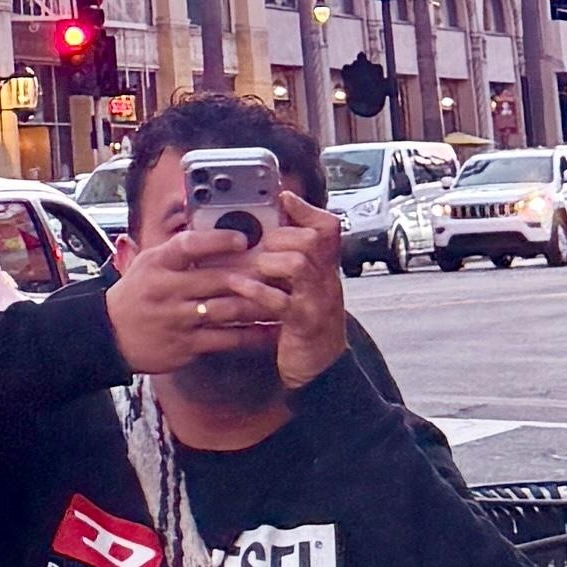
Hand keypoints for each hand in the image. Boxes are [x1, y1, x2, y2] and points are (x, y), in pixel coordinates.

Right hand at [106, 220, 287, 377]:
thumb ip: (179, 252)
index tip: (243, 239)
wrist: (112, 334)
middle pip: (216, 279)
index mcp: (158, 263)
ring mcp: (178, 319)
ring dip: (257, 305)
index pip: (188, 245)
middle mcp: (168, 289)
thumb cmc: (137, 294)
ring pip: (227, 310)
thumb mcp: (149, 264)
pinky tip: (269, 331)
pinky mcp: (187, 345)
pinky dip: (251, 335)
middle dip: (251, 275)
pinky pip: (226, 340)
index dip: (217, 241)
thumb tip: (215, 234)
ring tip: (282, 298)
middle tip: (278, 270)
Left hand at [259, 190, 349, 392]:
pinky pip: (281, 301)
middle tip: (258, 244)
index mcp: (324, 267)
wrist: (320, 369)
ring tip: (252, 266)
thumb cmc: (303, 322)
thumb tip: (259, 227)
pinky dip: (256, 290)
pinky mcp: (304, 324)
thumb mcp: (301, 285)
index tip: (283, 197)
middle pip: (312, 240)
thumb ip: (287, 257)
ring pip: (299, 264)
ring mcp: (318, 302)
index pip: (329, 228)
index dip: (307, 209)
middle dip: (280, 236)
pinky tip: (237, 286)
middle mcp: (326, 280)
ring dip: (269, 260)